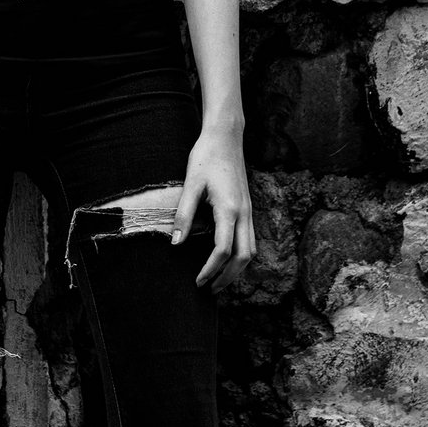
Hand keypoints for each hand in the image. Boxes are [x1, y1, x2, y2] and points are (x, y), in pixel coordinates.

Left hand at [172, 127, 255, 292]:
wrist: (226, 136)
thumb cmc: (206, 157)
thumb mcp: (191, 184)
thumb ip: (184, 214)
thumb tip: (176, 244)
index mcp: (229, 209)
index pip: (223, 250)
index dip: (210, 269)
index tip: (197, 281)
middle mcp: (244, 213)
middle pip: (244, 257)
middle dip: (228, 277)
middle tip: (209, 289)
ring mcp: (249, 210)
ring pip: (251, 250)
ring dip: (237, 269)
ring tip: (218, 280)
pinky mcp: (248, 207)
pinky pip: (250, 239)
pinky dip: (241, 255)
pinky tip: (226, 258)